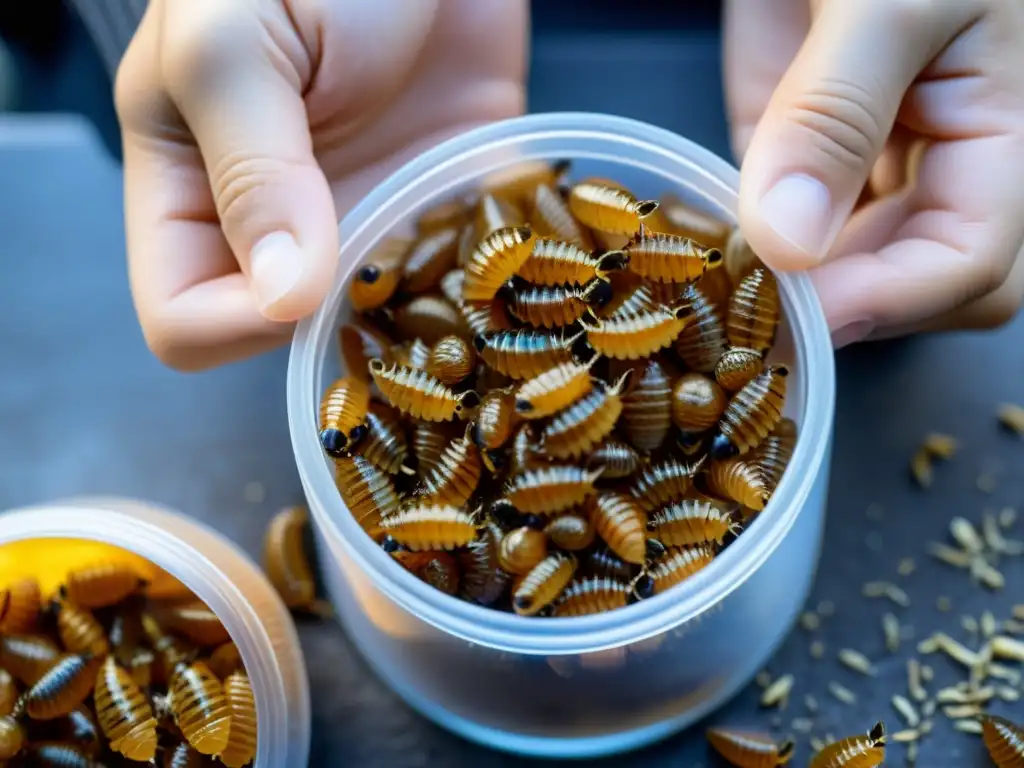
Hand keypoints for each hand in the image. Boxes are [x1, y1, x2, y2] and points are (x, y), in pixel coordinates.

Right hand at [116, 0, 524, 369]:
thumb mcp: (236, 44)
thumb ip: (252, 172)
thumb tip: (283, 299)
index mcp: (192, 185)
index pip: (183, 315)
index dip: (237, 324)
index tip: (310, 284)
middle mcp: (278, 215)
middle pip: (291, 332)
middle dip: (343, 325)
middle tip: (402, 276)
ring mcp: (364, 207)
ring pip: (381, 315)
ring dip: (426, 318)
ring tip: (466, 286)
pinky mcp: (439, 189)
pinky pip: (457, 268)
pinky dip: (483, 277)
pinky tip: (511, 260)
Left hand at [725, 0, 1023, 345]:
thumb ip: (839, 113)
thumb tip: (788, 241)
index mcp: (1002, 135)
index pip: (968, 262)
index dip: (890, 299)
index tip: (802, 309)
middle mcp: (934, 164)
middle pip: (907, 286)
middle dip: (840, 311)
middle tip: (748, 322)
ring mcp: (859, 163)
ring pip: (839, 270)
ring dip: (781, 294)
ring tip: (711, 305)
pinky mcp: (791, 151)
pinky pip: (773, 226)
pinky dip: (737, 249)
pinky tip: (694, 259)